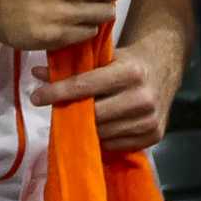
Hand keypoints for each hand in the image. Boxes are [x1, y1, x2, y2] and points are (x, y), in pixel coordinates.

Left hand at [28, 31, 178, 152]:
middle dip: (70, 113)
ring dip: (85, 128)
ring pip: (103, 133)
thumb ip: (74, 65)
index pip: (85, 86)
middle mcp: (142, 98)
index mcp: (130, 72)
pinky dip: (102, 138)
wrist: (164, 69)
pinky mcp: (154, 136)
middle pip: (93, 114)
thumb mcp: (105, 56)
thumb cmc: (128, 61)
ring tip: (75, 120)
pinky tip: (97, 128)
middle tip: (53, 110)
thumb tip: (38, 74)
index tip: (36, 96)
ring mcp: (150, 120)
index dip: (57, 92)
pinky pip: (116, 145)